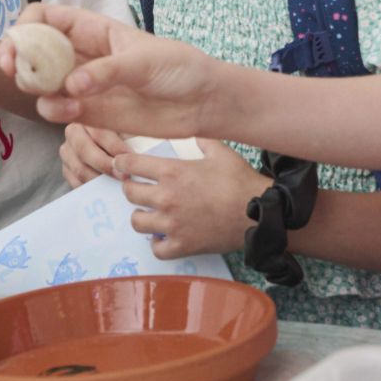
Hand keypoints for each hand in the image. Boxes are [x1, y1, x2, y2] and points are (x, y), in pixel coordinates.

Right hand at [0, 4, 227, 138]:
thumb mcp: (145, 60)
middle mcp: (81, 55)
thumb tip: (71, 83)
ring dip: (36, 90)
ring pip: (40, 83)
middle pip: (33, 51)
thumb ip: (108, 71)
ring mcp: (83, 84)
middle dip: (18, 59)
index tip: (18, 47)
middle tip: (16, 74)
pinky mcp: (90, 112)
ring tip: (55, 100)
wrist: (202, 102)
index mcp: (92, 29)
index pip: (45, 18)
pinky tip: (69, 112)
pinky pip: (58, 110)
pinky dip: (54, 111)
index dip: (24, 28)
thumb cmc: (180, 68)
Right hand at [60, 124, 129, 187]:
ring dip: (100, 179)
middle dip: (105, 165)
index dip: (115, 146)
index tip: (131, 158)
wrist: (109, 144)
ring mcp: (67, 152)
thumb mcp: (127, 128)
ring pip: (79, 168)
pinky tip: (107, 191)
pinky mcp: (67, 169)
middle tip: (124, 176)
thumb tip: (137, 150)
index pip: (99, 132)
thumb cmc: (124, 133)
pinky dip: (92, 188)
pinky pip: (76, 182)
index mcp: (88, 117)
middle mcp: (73, 132)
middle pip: (84, 150)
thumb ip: (130, 133)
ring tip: (118, 185)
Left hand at [114, 139, 265, 259]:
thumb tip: (197, 132)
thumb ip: (203, 140)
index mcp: (172, 172)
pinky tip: (163, 236)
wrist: (258, 213)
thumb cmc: (240, 181)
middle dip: (131, 189)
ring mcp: (172, 224)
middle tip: (139, 189)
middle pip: (129, 193)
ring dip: (141, 217)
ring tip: (150, 214)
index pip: (130, 165)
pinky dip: (157, 243)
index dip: (122, 164)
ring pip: (137, 222)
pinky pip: (156, 248)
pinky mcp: (182, 245)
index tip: (121, 166)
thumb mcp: (221, 152)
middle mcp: (166, 197)